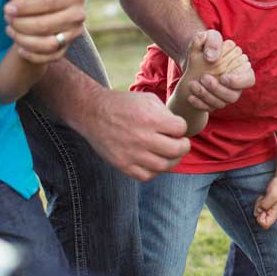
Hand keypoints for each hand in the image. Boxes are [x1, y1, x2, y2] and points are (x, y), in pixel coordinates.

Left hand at [1, 0, 86, 63]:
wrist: (63, 2)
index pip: (49, 1)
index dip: (26, 6)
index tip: (7, 8)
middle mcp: (78, 14)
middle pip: (47, 24)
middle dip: (22, 23)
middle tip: (6, 18)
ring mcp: (75, 33)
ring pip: (49, 44)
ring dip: (25, 40)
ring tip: (9, 30)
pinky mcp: (68, 47)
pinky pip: (52, 57)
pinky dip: (34, 56)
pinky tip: (19, 48)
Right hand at [71, 88, 190, 181]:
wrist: (93, 112)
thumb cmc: (123, 104)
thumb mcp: (147, 99)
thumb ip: (166, 113)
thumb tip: (179, 128)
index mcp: (150, 119)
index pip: (181, 129)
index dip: (181, 128)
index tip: (176, 127)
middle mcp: (143, 138)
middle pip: (176, 150)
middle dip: (183, 146)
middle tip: (180, 143)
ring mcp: (132, 154)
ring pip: (164, 166)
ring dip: (172, 160)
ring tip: (169, 154)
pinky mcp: (123, 165)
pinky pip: (146, 176)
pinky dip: (155, 171)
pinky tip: (154, 162)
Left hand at [180, 29, 254, 110]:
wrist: (193, 59)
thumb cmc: (206, 47)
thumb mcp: (208, 37)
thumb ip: (212, 41)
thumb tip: (211, 58)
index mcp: (241, 69)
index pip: (249, 80)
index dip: (238, 81)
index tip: (223, 77)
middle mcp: (236, 86)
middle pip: (233, 95)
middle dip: (218, 89)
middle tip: (204, 77)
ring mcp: (224, 96)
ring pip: (221, 104)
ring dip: (206, 96)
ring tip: (192, 84)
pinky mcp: (213, 103)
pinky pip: (209, 108)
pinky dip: (199, 104)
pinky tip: (190, 96)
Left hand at [253, 175, 276, 228]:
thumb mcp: (272, 195)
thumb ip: (265, 204)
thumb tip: (259, 210)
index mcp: (275, 213)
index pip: (265, 224)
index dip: (260, 218)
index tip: (262, 209)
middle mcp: (272, 212)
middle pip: (260, 219)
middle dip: (258, 210)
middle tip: (262, 200)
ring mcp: (270, 208)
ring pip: (258, 212)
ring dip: (258, 204)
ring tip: (263, 197)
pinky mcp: (267, 203)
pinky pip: (259, 206)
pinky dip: (259, 202)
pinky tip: (263, 196)